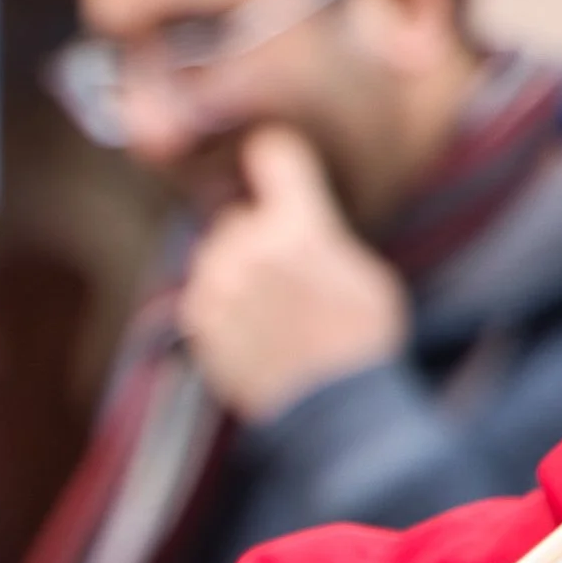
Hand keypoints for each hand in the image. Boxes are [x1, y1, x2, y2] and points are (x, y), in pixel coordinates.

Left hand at [179, 124, 408, 422]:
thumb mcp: (363, 270)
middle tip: (288, 274)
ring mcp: (218, 285)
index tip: (270, 158)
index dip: (272, 155)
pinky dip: (221, 305)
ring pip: (216, 255)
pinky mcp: (198, 320)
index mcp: (298, 227)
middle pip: (239, 218)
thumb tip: (298, 212)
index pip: (271, 153)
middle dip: (257, 236)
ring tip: (272, 308)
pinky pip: (203, 293)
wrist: (333, 409)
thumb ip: (320, 231)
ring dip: (235, 271)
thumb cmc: (361, 340)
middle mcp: (250, 248)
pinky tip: (253, 329)